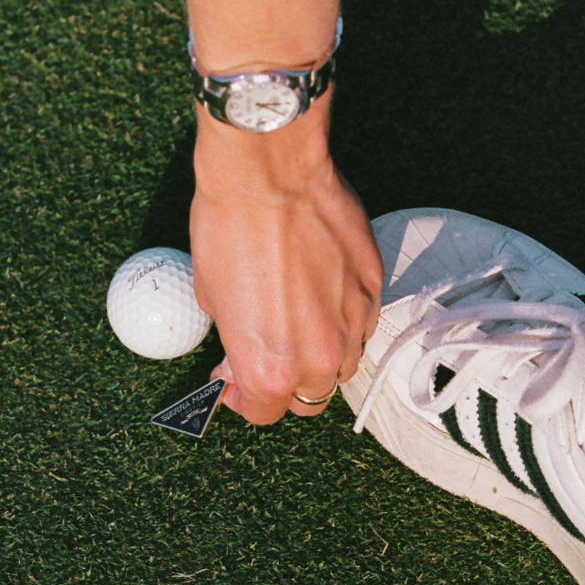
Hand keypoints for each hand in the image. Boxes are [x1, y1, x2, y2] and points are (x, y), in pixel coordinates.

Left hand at [190, 100, 381, 423]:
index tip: (234, 383)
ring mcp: (353, 322)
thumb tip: (238, 352)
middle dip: (287, 385)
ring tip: (298, 322)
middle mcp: (317, 355)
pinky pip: (363, 323)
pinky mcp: (374, 287)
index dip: (244, 400)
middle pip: (310, 398)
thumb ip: (234, 339)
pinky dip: (344, 319)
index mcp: (268, 366)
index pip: (263, 413)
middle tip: (267, 355)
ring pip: (344, 364)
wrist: (267, 172)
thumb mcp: (210, 296)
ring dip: (321, 356)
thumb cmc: (229, 225)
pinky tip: (322, 291)